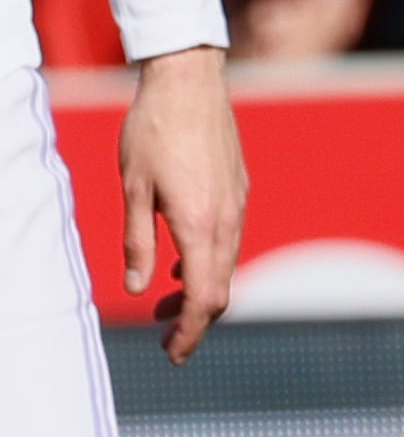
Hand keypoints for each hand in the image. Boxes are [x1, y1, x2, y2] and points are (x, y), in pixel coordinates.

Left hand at [120, 45, 241, 360]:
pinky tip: (182, 261)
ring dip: (201, 291)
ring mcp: (238, 202)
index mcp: (200, 223)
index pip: (205, 296)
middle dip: (196, 320)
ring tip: (164, 302)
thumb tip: (140, 289)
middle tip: (165, 339)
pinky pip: (231, 240)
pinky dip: (210, 263)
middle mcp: (227, 217)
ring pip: (228, 265)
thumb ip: (138, 243)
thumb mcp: (132, 190)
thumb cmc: (153, 132)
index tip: (174, 355)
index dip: (191, 333)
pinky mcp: (238, 189)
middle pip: (222, 288)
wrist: (190, 80)